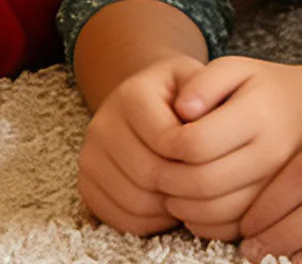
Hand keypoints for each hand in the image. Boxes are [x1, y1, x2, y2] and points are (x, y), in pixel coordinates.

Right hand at [79, 54, 203, 233]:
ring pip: (135, 202)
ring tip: (189, 193)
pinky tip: (168, 202)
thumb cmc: (183, 94)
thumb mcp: (199, 79)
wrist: (150, 101)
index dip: (197, 157)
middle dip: (183, 185)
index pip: (169, 141)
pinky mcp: (87, 185)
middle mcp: (102, 123)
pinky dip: (150, 221)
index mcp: (132, 94)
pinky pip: (121, 220)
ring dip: (168, 206)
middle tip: (206, 183)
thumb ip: (208, 90)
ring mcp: (90, 156)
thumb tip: (197, 114)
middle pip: (149, 175)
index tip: (214, 157)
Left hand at [154, 56, 301, 240]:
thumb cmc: (261, 86)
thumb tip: (181, 109)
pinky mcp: (274, 207)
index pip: (198, 142)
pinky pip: (231, 228)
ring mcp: (275, 184)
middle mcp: (271, 152)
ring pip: (216, 211)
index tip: (159, 139)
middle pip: (204, 182)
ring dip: (182, 206)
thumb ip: (204, 81)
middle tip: (155, 171)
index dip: (168, 144)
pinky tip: (192, 204)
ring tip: (170, 188)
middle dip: (169, 180)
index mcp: (258, 112)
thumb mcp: (235, 67)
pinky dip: (203, 223)